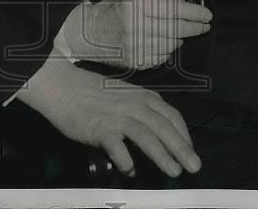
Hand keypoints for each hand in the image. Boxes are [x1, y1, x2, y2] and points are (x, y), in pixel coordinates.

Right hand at [17, 57, 200, 177]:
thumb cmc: (91, 91)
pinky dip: (127, 161)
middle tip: (195, 166)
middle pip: (164, 127)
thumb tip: (154, 134)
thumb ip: (139, 110)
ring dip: (163, 155)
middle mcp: (134, 105)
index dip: (184, 135)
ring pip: (147, 136)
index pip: (171, 115)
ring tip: (174, 172)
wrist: (62, 85)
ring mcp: (117, 116)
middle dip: (182, 148)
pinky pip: (118, 148)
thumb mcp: (123, 94)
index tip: (191, 151)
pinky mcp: (100, 129)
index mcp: (142, 96)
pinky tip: (131, 171)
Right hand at [68, 0, 211, 69]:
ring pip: (171, 45)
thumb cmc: (114, 9)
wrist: (89, 32)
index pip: (174, 10)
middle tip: (204, 25)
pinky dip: (167, 49)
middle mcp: (136, 27)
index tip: (207, 14)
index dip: (195, 12)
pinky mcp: (135, 62)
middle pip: (176, 30)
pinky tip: (163, 42)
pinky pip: (162, 57)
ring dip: (180, 38)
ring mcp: (135, 47)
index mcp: (137, 6)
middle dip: (194, 27)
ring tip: (178, 31)